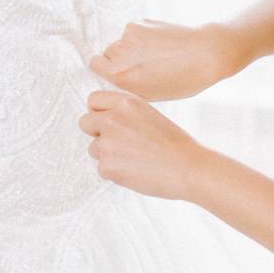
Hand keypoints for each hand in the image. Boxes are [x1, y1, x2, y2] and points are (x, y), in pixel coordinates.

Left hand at [78, 89, 210, 199]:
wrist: (188, 168)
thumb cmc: (173, 143)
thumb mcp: (148, 114)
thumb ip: (124, 112)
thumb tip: (103, 118)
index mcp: (125, 102)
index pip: (93, 100)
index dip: (98, 112)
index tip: (106, 121)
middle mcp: (112, 118)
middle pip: (85, 123)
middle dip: (97, 133)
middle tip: (118, 143)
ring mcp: (107, 142)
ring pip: (93, 148)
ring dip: (108, 155)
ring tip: (134, 159)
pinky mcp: (106, 165)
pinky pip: (102, 168)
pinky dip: (115, 172)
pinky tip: (135, 170)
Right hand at [89, 19, 250, 100]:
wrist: (206, 54)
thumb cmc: (182, 80)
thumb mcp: (151, 94)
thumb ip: (126, 85)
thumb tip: (113, 77)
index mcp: (120, 76)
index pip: (95, 65)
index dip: (107, 68)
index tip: (119, 71)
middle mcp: (120, 53)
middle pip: (107, 52)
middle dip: (120, 57)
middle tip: (143, 64)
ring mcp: (129, 35)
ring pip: (122, 41)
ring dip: (133, 46)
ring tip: (157, 54)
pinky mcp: (139, 22)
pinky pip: (133, 30)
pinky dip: (143, 35)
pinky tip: (161, 43)